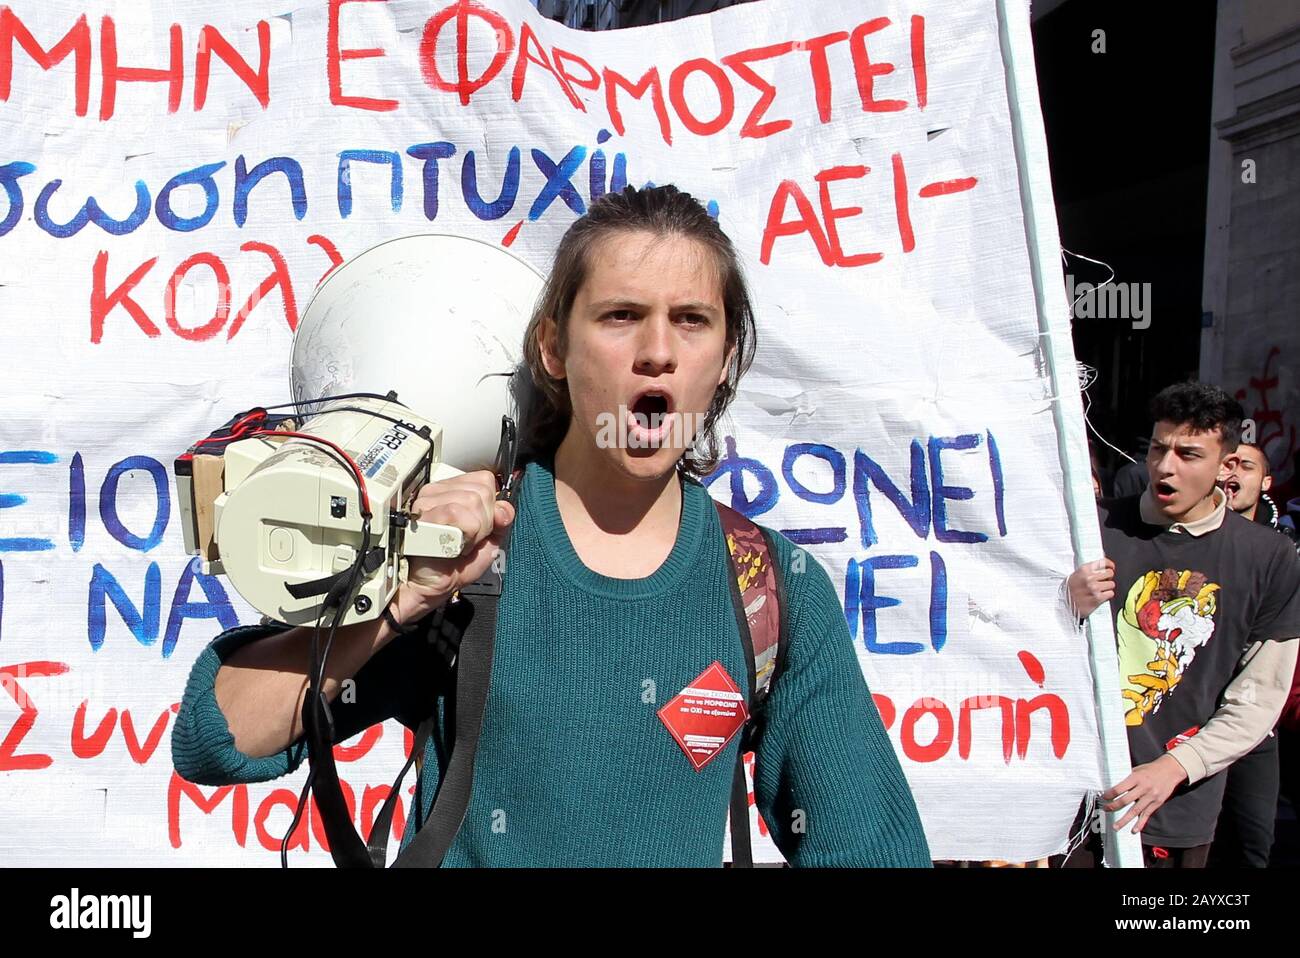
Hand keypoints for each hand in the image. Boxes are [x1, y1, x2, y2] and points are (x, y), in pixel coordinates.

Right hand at [395, 470, 514, 620]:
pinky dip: (464, 535)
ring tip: (458, 544)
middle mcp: (435, 492)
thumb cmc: (450, 565)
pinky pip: (459, 513)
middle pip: (482, 491)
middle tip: (467, 539)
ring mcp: (426, 502)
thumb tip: (505, 508)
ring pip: (473, 501)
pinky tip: (451, 545)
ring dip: (475, 531)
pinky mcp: (423, 516)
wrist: (428, 588)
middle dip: (485, 522)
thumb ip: (501, 521)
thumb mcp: (488, 540)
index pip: (484, 479)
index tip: (479, 528)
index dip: (490, 506)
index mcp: (450, 491)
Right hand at [1066, 557, 1115, 618]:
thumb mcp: (1077, 574)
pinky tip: (1099, 595)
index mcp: (1084, 569)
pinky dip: (1107, 595)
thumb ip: (1090, 569)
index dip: (1109, 565)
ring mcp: (1094, 588)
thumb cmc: (1071, 589)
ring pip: (1112, 584)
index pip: (1104, 562)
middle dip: (1108, 577)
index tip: (1111, 567)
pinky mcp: (1097, 599)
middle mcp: (1089, 578)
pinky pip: (1111, 593)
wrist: (1065, 604)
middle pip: (1110, 573)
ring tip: (1099, 590)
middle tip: (1102, 581)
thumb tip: (1105, 566)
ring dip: (1107, 587)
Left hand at [1102, 754, 1187, 833]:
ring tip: (1116, 827)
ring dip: (1124, 820)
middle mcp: (1143, 788)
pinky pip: (1146, 815)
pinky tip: (1134, 830)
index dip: (1110, 794)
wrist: (1170, 770)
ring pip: (1135, 811)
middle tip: (1106, 810)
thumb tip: (1113, 785)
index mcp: (1136, 778)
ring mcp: (1151, 797)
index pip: (1119, 788)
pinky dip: (1140, 823)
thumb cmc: (1151, 769)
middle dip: (1114, 807)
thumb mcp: (1137, 769)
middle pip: (1125, 801)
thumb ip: (1127, 778)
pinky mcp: (1157, 803)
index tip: (1103, 798)